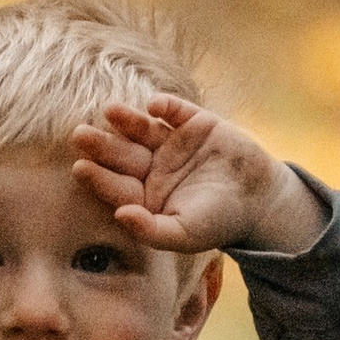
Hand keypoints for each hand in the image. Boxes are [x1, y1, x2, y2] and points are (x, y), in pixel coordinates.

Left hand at [71, 99, 319, 255]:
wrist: (260, 200)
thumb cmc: (219, 222)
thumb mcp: (185, 234)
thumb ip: (151, 230)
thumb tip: (120, 216)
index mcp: (147, 195)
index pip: (117, 186)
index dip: (99, 177)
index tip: (79, 168)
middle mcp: (154, 167)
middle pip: (123, 155)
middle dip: (102, 146)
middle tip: (79, 135)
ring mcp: (173, 143)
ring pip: (143, 130)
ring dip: (126, 121)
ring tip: (110, 111)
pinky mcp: (194, 122)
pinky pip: (176, 111)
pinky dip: (165, 106)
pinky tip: (153, 105)